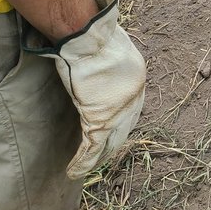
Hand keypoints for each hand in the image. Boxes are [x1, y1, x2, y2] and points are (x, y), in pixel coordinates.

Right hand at [24, 0, 145, 178]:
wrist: (89, 39)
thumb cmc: (96, 38)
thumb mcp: (115, 48)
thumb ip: (113, 62)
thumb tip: (103, 62)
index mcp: (137, 79)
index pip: (131, 107)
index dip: (122, 121)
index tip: (115, 130)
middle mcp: (133, 97)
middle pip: (124, 128)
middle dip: (113, 144)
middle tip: (104, 156)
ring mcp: (117, 110)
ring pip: (108, 142)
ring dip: (98, 157)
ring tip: (88, 168)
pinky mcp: (99, 119)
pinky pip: (92, 147)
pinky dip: (82, 161)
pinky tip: (74, 171)